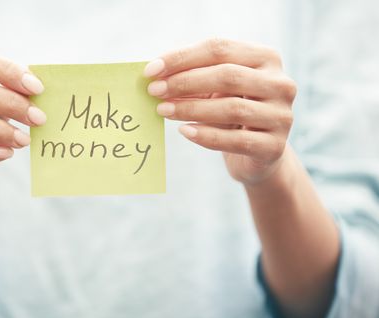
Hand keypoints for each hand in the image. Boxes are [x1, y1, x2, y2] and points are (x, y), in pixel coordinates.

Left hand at [145, 38, 296, 185]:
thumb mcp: (216, 89)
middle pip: (227, 76)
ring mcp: (281, 116)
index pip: (220, 49)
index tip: (150, 70)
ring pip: (232, 108)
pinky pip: (236, 140)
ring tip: (163, 110)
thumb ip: (193, 76)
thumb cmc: (231, 114)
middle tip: (154, 91)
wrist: (258, 155)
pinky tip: (184, 131)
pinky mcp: (274, 147)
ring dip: (191, 108)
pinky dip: (206, 136)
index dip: (182, 58)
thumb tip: (155, 72)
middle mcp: (280, 84)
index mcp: (266, 58)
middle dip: (184, 82)